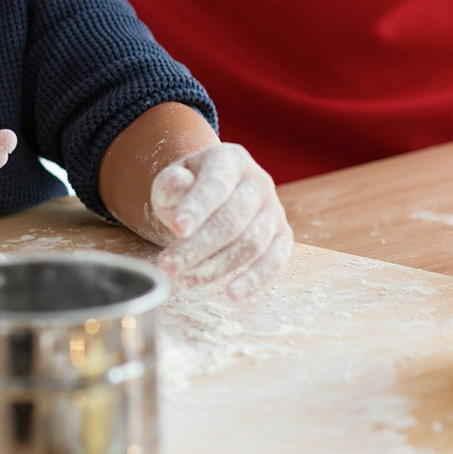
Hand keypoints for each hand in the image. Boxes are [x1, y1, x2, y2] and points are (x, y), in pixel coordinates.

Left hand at [146, 142, 291, 298]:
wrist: (212, 195)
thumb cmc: (188, 190)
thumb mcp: (171, 181)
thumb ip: (170, 184)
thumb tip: (178, 182)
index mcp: (229, 159)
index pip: (215, 184)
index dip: (197, 208)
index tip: (178, 229)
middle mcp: (258, 181)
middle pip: (232, 220)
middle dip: (198, 247)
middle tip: (169, 267)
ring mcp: (273, 209)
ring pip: (251, 244)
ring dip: (217, 267)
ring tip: (186, 281)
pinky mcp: (283, 235)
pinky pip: (275, 261)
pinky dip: (256, 280)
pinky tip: (232, 294)